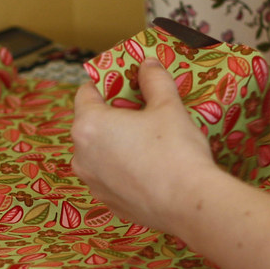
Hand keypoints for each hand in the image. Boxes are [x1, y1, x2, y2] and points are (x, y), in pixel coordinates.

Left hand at [71, 58, 217, 232]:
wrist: (188, 203)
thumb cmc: (175, 150)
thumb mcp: (168, 105)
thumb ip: (154, 79)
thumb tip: (148, 65)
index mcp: (88, 126)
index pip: (85, 93)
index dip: (106, 83)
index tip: (125, 82)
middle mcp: (81, 156)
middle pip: (91, 125)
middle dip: (112, 115)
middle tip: (141, 110)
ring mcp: (92, 183)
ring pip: (99, 154)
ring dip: (116, 144)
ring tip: (147, 141)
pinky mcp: (108, 203)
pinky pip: (110, 178)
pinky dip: (123, 170)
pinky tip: (149, 168)